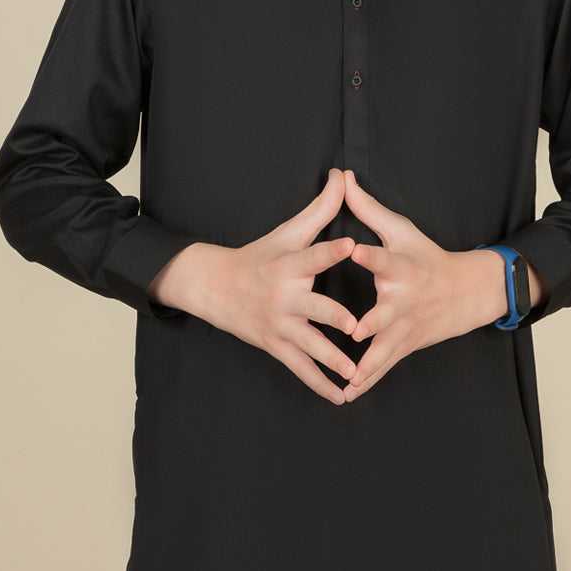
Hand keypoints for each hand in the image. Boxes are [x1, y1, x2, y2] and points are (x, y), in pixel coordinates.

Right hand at [147, 168, 357, 403]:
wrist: (215, 287)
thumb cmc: (261, 255)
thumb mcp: (288, 231)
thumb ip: (321, 207)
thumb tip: (344, 174)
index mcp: (289, 265)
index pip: (313, 255)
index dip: (331, 250)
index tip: (352, 245)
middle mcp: (284, 297)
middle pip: (312, 308)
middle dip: (333, 316)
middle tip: (356, 325)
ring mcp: (279, 325)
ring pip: (308, 345)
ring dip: (331, 360)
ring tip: (354, 372)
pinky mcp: (276, 345)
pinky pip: (300, 368)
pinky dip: (320, 384)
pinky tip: (342, 396)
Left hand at [342, 170, 509, 401]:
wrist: (466, 291)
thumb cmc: (426, 255)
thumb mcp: (401, 229)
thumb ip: (366, 207)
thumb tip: (341, 177)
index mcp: (401, 267)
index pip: (384, 258)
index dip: (369, 253)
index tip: (352, 250)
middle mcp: (404, 300)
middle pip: (387, 312)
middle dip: (372, 321)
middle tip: (354, 330)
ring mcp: (406, 326)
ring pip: (385, 348)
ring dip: (368, 364)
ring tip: (348, 378)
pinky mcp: (405, 345)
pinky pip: (384, 366)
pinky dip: (368, 381)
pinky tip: (348, 394)